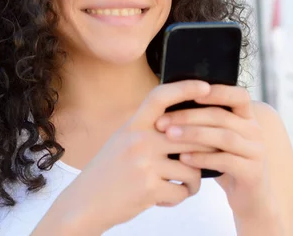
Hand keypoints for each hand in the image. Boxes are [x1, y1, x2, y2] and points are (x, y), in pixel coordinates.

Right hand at [48, 80, 215, 233]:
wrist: (84, 204)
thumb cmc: (107, 173)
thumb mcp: (122, 140)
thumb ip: (147, 130)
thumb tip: (184, 122)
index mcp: (133, 125)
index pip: (161, 97)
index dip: (185, 88)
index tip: (206, 87)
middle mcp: (139, 140)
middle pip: (191, 135)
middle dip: (206, 149)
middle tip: (208, 159)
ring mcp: (144, 163)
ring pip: (193, 167)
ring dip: (194, 181)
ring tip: (183, 185)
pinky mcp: (149, 188)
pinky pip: (182, 190)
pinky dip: (180, 197)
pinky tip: (167, 198)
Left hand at [154, 85, 277, 222]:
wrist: (249, 199)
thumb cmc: (226, 163)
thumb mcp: (218, 139)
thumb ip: (205, 123)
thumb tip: (171, 103)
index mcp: (247, 118)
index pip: (238, 95)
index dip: (217, 91)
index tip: (189, 92)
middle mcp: (255, 131)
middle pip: (222, 116)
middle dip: (189, 116)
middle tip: (163, 121)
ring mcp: (256, 151)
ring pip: (224, 137)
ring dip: (194, 134)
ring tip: (169, 136)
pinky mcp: (253, 172)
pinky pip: (226, 161)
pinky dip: (202, 158)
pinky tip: (183, 158)